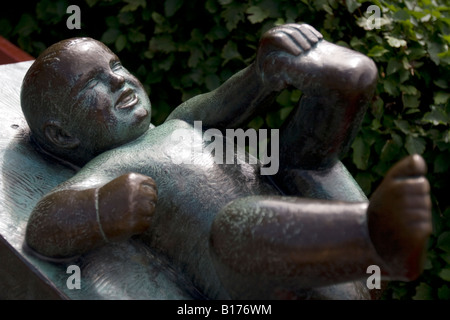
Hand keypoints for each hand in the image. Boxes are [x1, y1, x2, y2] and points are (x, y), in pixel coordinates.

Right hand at [97, 172, 156, 240]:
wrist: (90, 216)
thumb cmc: (106, 201)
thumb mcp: (120, 185)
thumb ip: (136, 186)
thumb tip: (155, 191)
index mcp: (132, 180)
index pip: (151, 184)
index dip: (149, 192)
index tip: (144, 199)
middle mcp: (135, 191)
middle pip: (153, 197)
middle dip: (147, 204)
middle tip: (136, 211)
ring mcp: (136, 207)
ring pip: (151, 211)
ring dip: (144, 215)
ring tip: (131, 218)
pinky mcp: (135, 222)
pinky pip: (146, 224)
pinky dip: (140, 226)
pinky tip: (129, 225)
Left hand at [256, 24, 322, 89]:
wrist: (273, 68)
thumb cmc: (271, 79)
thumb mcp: (270, 82)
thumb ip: (274, 82)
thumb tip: (280, 83)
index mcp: (267, 42)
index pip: (278, 38)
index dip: (289, 45)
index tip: (299, 54)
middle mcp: (275, 31)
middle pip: (289, 31)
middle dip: (299, 40)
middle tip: (308, 49)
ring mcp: (286, 29)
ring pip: (297, 28)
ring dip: (307, 36)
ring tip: (315, 45)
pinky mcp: (295, 30)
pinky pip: (304, 27)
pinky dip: (311, 32)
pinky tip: (319, 40)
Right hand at [367, 155, 431, 279]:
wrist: (371, 240)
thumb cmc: (383, 210)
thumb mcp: (388, 186)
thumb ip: (404, 170)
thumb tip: (418, 158)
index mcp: (390, 185)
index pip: (421, 183)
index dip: (415, 190)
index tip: (398, 197)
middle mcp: (395, 199)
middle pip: (425, 197)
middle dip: (417, 203)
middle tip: (398, 211)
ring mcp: (404, 216)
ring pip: (425, 211)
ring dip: (417, 218)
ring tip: (399, 222)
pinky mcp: (412, 234)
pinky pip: (426, 227)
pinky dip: (418, 231)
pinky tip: (403, 234)